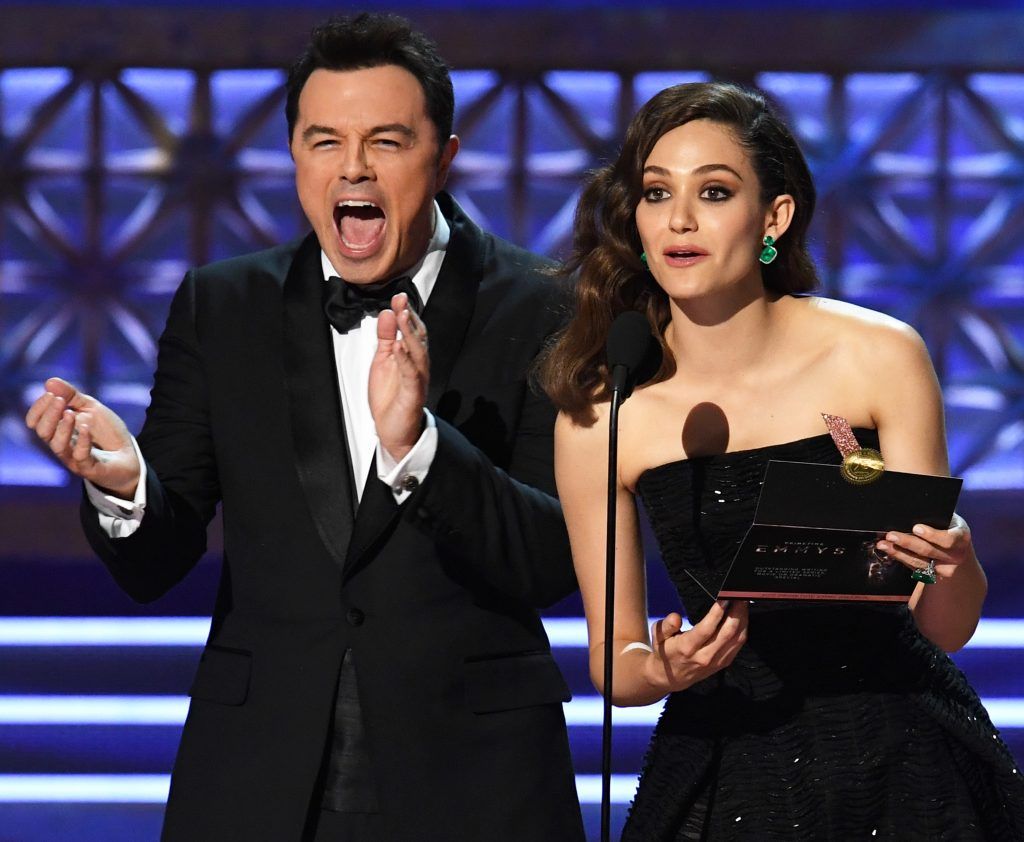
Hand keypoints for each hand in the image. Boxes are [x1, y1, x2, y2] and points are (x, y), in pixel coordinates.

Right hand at [24, 377, 140, 497]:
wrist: (130, 454)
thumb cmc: (107, 432)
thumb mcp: (91, 408)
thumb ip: (72, 396)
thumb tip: (49, 381)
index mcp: (58, 431)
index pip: (36, 422)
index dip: (39, 408)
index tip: (50, 393)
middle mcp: (62, 445)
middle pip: (43, 432)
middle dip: (49, 414)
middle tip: (59, 400)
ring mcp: (75, 459)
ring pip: (57, 446)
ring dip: (62, 427)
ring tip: (70, 413)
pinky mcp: (90, 469)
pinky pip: (80, 457)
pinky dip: (82, 441)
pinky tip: (86, 427)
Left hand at [369, 293, 429, 461]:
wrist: (394, 430)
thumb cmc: (390, 397)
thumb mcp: (382, 361)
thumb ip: (385, 338)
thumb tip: (386, 313)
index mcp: (411, 356)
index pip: (412, 330)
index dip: (406, 312)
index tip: (398, 296)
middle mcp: (418, 365)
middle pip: (418, 337)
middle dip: (410, 317)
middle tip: (401, 300)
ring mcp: (417, 378)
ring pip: (417, 352)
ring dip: (410, 333)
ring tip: (403, 316)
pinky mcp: (413, 393)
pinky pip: (411, 374)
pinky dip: (405, 360)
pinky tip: (398, 347)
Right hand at [642, 601, 748, 693]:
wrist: (670, 677)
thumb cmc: (665, 651)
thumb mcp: (658, 636)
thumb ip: (666, 625)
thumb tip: (676, 617)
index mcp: (687, 647)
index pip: (706, 629)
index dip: (717, 612)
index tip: (724, 597)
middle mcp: (704, 656)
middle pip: (727, 633)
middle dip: (736, 612)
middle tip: (739, 595)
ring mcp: (716, 661)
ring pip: (737, 639)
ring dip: (743, 619)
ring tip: (743, 603)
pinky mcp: (724, 663)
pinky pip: (738, 645)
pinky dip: (743, 629)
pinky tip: (742, 617)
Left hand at [875, 513, 975, 580]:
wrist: (959, 553)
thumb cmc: (950, 528)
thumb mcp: (950, 519)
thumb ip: (937, 516)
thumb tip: (915, 507)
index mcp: (962, 538)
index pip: (948, 539)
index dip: (932, 535)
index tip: (916, 528)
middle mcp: (955, 556)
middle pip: (929, 551)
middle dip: (908, 542)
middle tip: (891, 535)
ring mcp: (944, 568)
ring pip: (919, 562)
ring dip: (898, 552)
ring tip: (883, 544)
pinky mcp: (932, 575)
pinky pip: (914, 567)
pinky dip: (900, 557)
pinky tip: (889, 550)